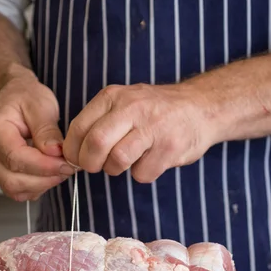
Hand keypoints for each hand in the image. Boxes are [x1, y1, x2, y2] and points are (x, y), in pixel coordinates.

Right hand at [0, 65, 74, 200]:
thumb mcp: (40, 103)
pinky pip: (18, 191)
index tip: (66, 164)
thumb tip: (54, 152)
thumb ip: (47, 129)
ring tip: (59, 169)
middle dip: (45, 179)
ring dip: (42, 185)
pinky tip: (48, 174)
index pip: (16, 158)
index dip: (44, 166)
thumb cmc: (24, 97)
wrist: (13, 96)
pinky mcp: (1, 173)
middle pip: (14, 180)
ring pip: (15, 190)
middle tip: (67, 168)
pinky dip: (36, 188)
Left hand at [63, 83, 216, 182]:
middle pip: (96, 145)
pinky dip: (142, 174)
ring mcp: (153, 127)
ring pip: (118, 160)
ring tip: (126, 162)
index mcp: (114, 97)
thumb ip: (98, 122)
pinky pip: (142, 173)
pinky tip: (150, 161)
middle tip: (97, 167)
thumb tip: (70, 154)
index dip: (73, 152)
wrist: (200, 107)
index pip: (78, 128)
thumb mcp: (123, 104)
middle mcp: (132, 108)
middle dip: (90, 164)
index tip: (78, 160)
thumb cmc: (154, 112)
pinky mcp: (169, 147)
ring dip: (116, 170)